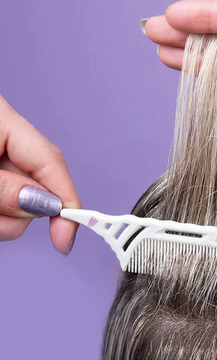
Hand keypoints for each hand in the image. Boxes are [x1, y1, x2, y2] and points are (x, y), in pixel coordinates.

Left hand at [0, 94, 80, 253]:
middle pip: (37, 187)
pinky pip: (3, 206)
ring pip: (17, 202)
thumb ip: (4, 187)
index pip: (52, 162)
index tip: (65, 238)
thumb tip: (42, 204)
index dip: (66, 202)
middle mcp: (3, 138)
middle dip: (20, 214)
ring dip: (2, 218)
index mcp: (2, 121)